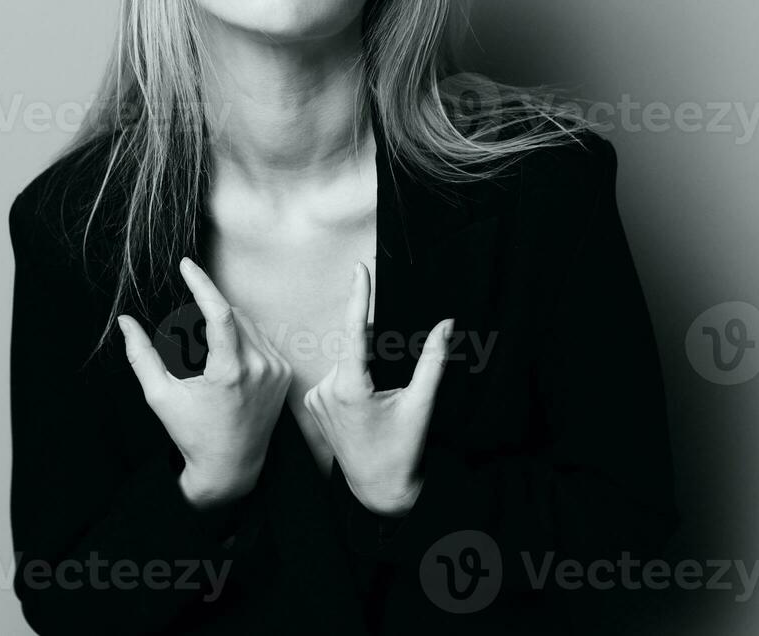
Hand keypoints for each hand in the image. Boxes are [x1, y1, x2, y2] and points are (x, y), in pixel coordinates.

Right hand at [117, 257, 292, 507]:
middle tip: (187, 329)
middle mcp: (259, 367)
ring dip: (227, 321)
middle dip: (210, 308)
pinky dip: (244, 337)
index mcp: (229, 371)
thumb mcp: (160, 396)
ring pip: (250, 323)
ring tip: (207, 349)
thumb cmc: (192, 433)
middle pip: (233, 313)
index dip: (201, 282)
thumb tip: (125, 321)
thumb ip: (141, 355)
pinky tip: (229, 355)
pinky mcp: (285, 374)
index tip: (187, 264)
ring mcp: (276, 370)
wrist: (230, 466)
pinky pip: (262, 339)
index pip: (219, 311)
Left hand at [303, 262, 452, 516]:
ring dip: (365, 362)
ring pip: (345, 361)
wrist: (378, 489)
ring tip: (383, 397)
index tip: (360, 268)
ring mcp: (316, 398)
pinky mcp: (313, 405)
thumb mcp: (421, 404)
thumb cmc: (402, 450)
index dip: (358, 296)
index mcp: (351, 389)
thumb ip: (432, 361)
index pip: (355, 331)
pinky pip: (336, 376)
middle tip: (396, 377)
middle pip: (355, 347)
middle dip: (377, 345)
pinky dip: (353, 375)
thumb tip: (445, 324)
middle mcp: (326, 390)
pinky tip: (367, 401)